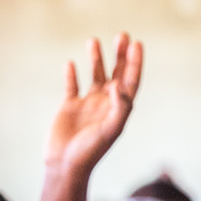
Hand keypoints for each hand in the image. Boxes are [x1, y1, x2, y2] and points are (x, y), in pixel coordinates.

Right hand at [44, 34, 142, 175]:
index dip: (135, 63)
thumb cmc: (90, 152)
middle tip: (122, 35)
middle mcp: (105, 103)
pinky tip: (71, 64)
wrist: (65, 165)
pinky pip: (72, 86)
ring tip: (93, 41)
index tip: (136, 44)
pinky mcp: (69, 107)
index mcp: (119, 108)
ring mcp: (87, 104)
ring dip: (96, 59)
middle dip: (119, 55)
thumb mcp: (110, 131)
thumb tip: (117, 85)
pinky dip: (71, 75)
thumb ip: (119, 108)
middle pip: (116, 74)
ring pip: (94, 76)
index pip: (131, 81)